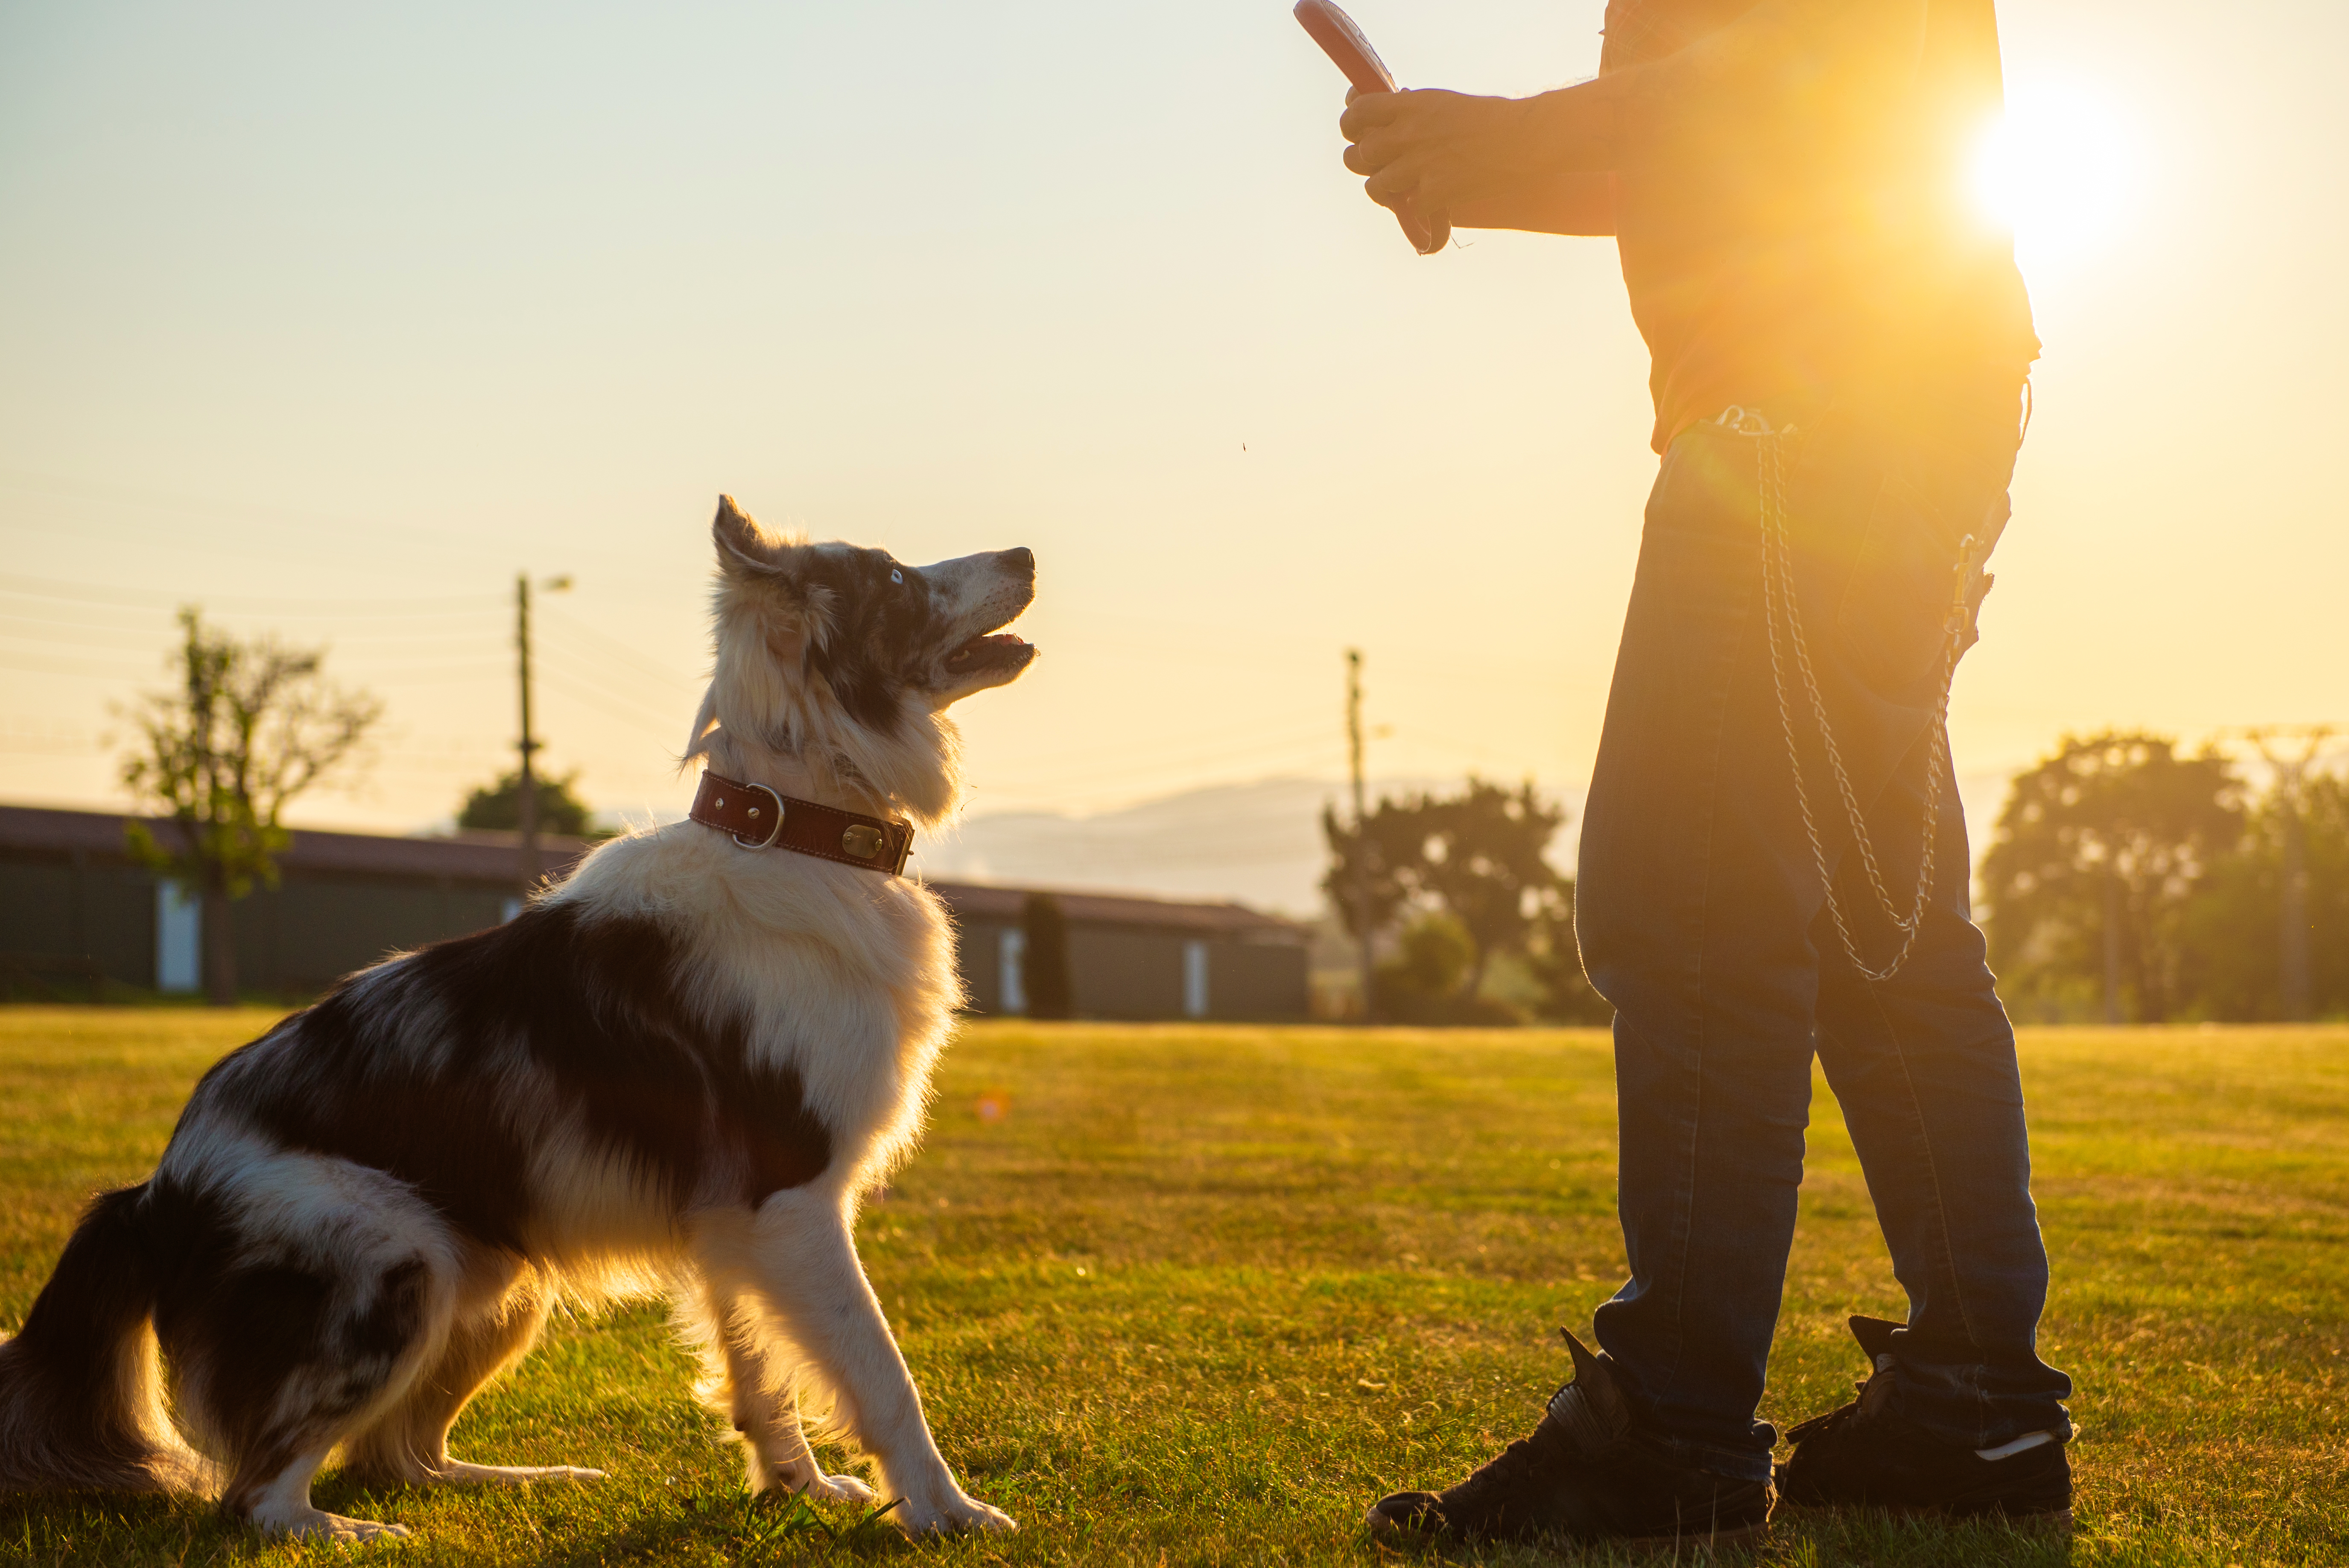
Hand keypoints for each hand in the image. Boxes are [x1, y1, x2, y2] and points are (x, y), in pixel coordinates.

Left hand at [1340, 89, 1547, 218]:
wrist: (1521, 140)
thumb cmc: (1486, 118)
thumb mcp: (1440, 103)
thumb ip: (1408, 112)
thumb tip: (1381, 119)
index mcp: (1410, 106)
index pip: (1359, 112)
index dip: (1350, 124)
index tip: (1353, 130)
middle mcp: (1408, 135)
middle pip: (1360, 154)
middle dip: (1361, 161)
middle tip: (1370, 163)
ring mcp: (1419, 165)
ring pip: (1376, 186)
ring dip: (1383, 189)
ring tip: (1395, 187)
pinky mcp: (1434, 192)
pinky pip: (1409, 207)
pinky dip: (1418, 208)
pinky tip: (1428, 201)